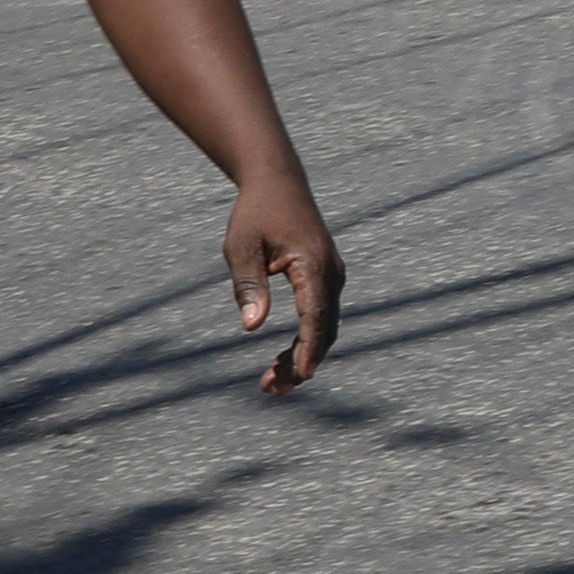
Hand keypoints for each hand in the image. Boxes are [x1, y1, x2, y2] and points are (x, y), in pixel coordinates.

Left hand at [225, 174, 345, 391]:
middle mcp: (331, 273)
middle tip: (272, 390)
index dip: (308, 349)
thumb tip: (252, 326)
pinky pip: (320, 317)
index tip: (300, 376)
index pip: (314, 316)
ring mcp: (332, 276)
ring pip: (324, 327)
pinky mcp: (325, 279)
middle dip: (301, 363)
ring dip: (303, 356)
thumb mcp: (241, 246)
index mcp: (313, 265)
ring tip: (273, 383)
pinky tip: (285, 359)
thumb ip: (248, 285)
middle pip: (323, 329)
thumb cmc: (256, 213)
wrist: (278, 183)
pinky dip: (306, 340)